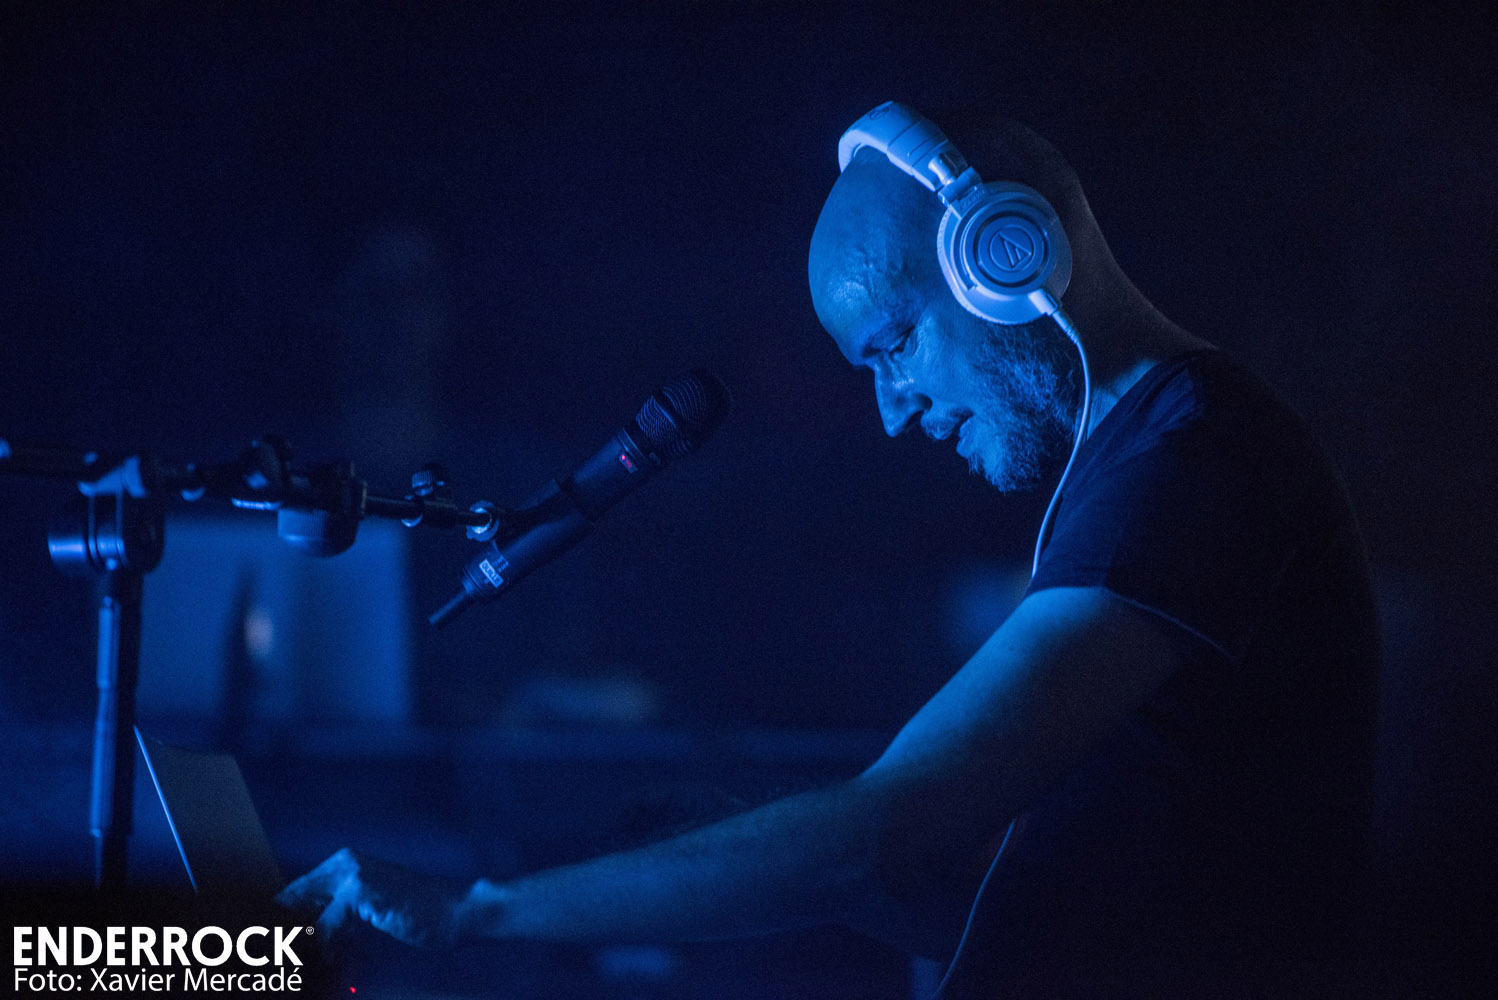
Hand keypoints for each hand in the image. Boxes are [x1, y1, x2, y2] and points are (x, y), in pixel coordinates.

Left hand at [276, 848, 476, 950]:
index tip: (268, 946)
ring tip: (297, 967)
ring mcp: (351, 875)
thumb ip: (334, 915)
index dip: (276, 920)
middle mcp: (342, 863)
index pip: (291, 894)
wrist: (457, 910)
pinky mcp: (360, 893)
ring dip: (297, 943)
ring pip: (301, 916)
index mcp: (342, 863)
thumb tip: (300, 935)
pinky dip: (321, 950)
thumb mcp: (369, 909)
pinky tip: (329, 964)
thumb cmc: (417, 914)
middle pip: (289, 901)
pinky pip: (322, 929)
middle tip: (275, 963)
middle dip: (280, 932)